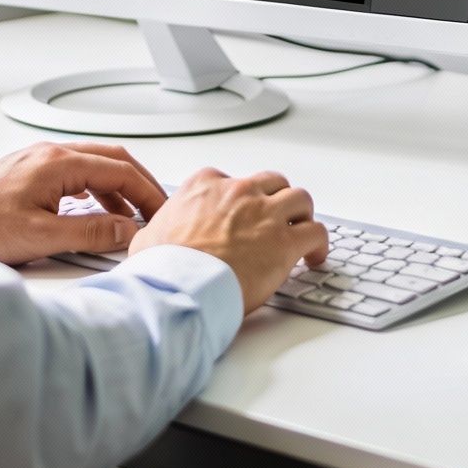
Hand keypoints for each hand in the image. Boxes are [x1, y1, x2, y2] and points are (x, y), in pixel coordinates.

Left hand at [0, 141, 168, 265]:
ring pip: (94, 166)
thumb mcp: (41, 236)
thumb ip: (89, 232)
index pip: (120, 170)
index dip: (148, 193)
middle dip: (139, 184)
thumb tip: (125, 231)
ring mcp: (39, 162)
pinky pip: (76, 174)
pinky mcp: (29, 174)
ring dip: (118, 189)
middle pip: (112, 160)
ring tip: (130, 218)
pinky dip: (96, 192)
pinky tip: (94, 213)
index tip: (162, 213)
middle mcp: (50, 154)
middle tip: (156, 210)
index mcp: (58, 162)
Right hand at [127, 167, 326, 309]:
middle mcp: (239, 192)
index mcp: (206, 186)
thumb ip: (158, 230)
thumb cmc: (163, 267)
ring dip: (302, 215)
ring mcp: (265, 214)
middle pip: (271, 183)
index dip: (240, 200)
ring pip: (300, 199)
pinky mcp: (284, 242)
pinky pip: (316, 232)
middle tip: (277, 219)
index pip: (232, 181)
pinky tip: (316, 256)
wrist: (179, 286)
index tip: (242, 216)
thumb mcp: (148, 237)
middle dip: (276, 200)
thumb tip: (151, 240)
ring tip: (302, 231)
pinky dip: (319, 243)